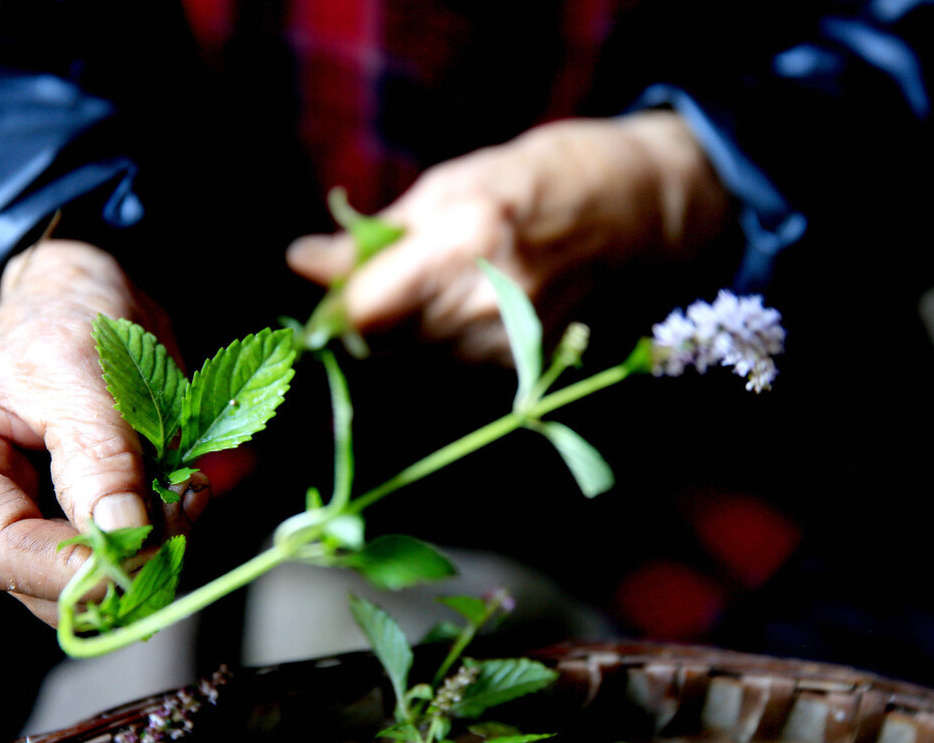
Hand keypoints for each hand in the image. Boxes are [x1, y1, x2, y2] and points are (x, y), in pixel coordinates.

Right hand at [0, 240, 208, 624]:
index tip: (143, 557)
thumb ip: (101, 460)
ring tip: (185, 494)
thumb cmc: (66, 322)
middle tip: (184, 512)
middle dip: (117, 561)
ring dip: (144, 551)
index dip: (73, 571)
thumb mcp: (84, 376)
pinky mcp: (62, 523)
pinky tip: (180, 497)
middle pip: (39, 579)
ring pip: (81, 579)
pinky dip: (153, 537)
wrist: (85, 300)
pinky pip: (108, 554)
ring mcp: (15, 519)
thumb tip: (123, 535)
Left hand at [287, 111, 730, 361]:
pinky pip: (448, 369)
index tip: (327, 291)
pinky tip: (457, 311)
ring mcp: (508, 344)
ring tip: (423, 291)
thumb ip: (373, 235)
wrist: (631, 215)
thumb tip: (302, 260)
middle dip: (360, 324)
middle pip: (380, 347)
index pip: (363, 313)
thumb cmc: (533, 180)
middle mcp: (486, 305)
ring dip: (396, 338)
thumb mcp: (448, 185)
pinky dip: (434, 346)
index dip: (332, 307)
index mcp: (464, 243)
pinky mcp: (521, 367)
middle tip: (371, 287)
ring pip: (411, 364)